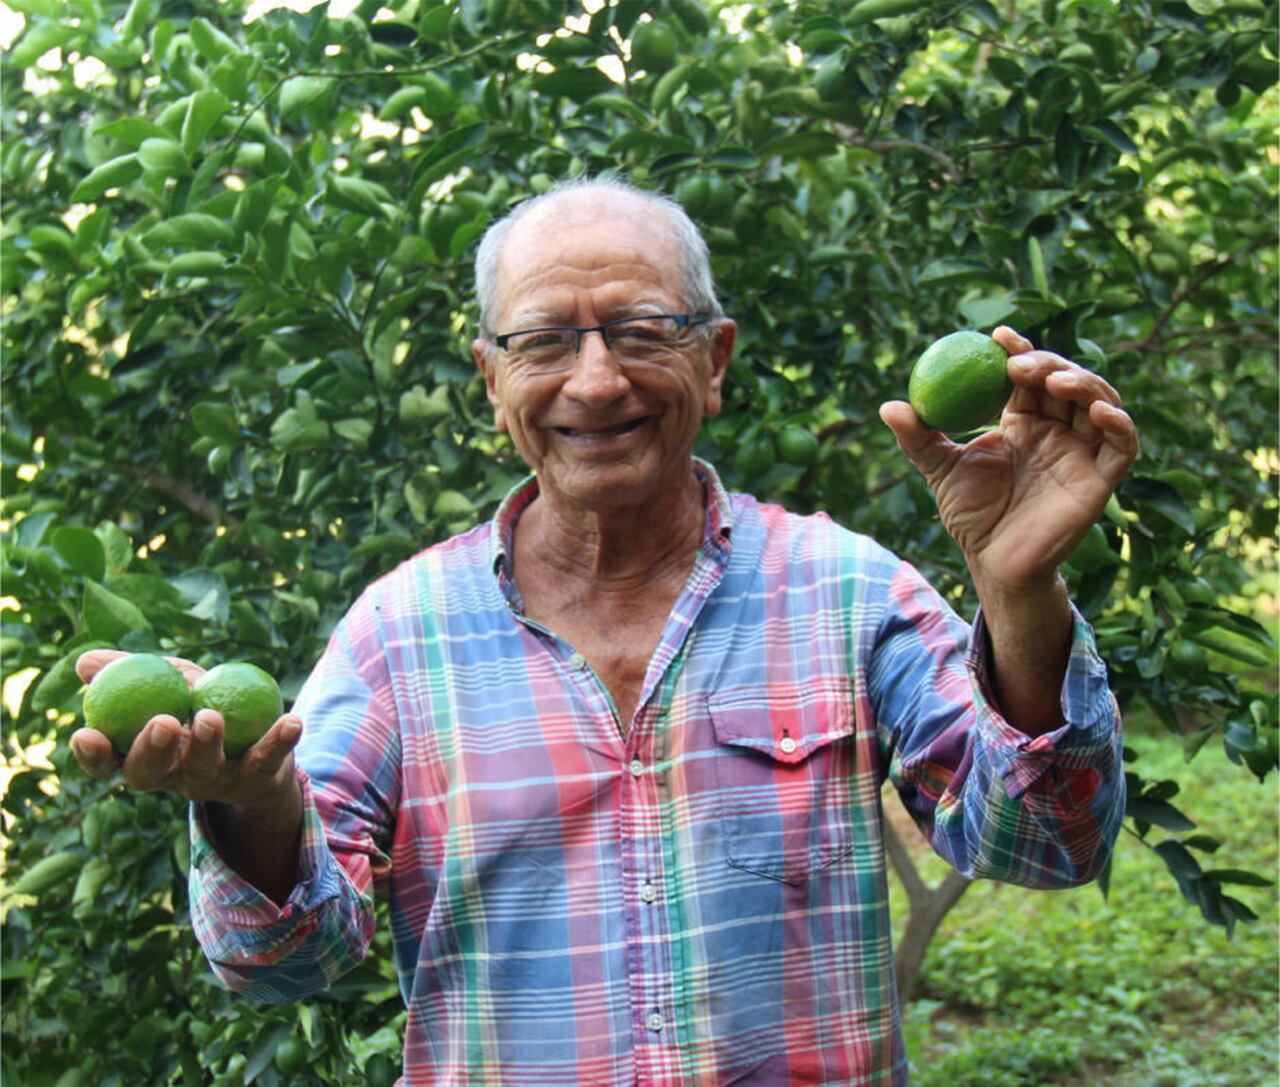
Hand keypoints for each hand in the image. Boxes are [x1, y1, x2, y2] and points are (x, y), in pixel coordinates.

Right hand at [71, 649, 302, 812]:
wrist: (261, 750)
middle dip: (151, 750)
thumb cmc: (202, 708)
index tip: (86, 734)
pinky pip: (268, 758)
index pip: (110, 762)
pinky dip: (279, 738)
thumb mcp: (170, 684)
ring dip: (207, 743)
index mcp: (146, 756)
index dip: (94, 755)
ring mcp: (217, 780)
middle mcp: (175, 775)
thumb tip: (85, 662)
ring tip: (211, 717)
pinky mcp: (259, 777)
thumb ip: (130, 672)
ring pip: (207, 768)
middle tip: (161, 721)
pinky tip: (291, 721)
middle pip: (151, 773)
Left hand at [879, 326, 1138, 594]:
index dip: (1018, 352)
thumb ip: (919, 439)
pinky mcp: (1101, 479)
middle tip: (1018, 366)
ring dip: (1083, 384)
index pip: (1027, 376)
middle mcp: (1057, 431)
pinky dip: (1118, 424)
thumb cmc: (970, 515)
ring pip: (1099, 402)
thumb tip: (888, 406)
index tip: (998, 337)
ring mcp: (1082, 452)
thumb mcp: (940, 471)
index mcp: (1024, 421)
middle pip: (1066, 381)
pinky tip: (1099, 411)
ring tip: (1054, 381)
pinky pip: (1122, 446)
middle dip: (1048, 364)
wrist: (994, 562)